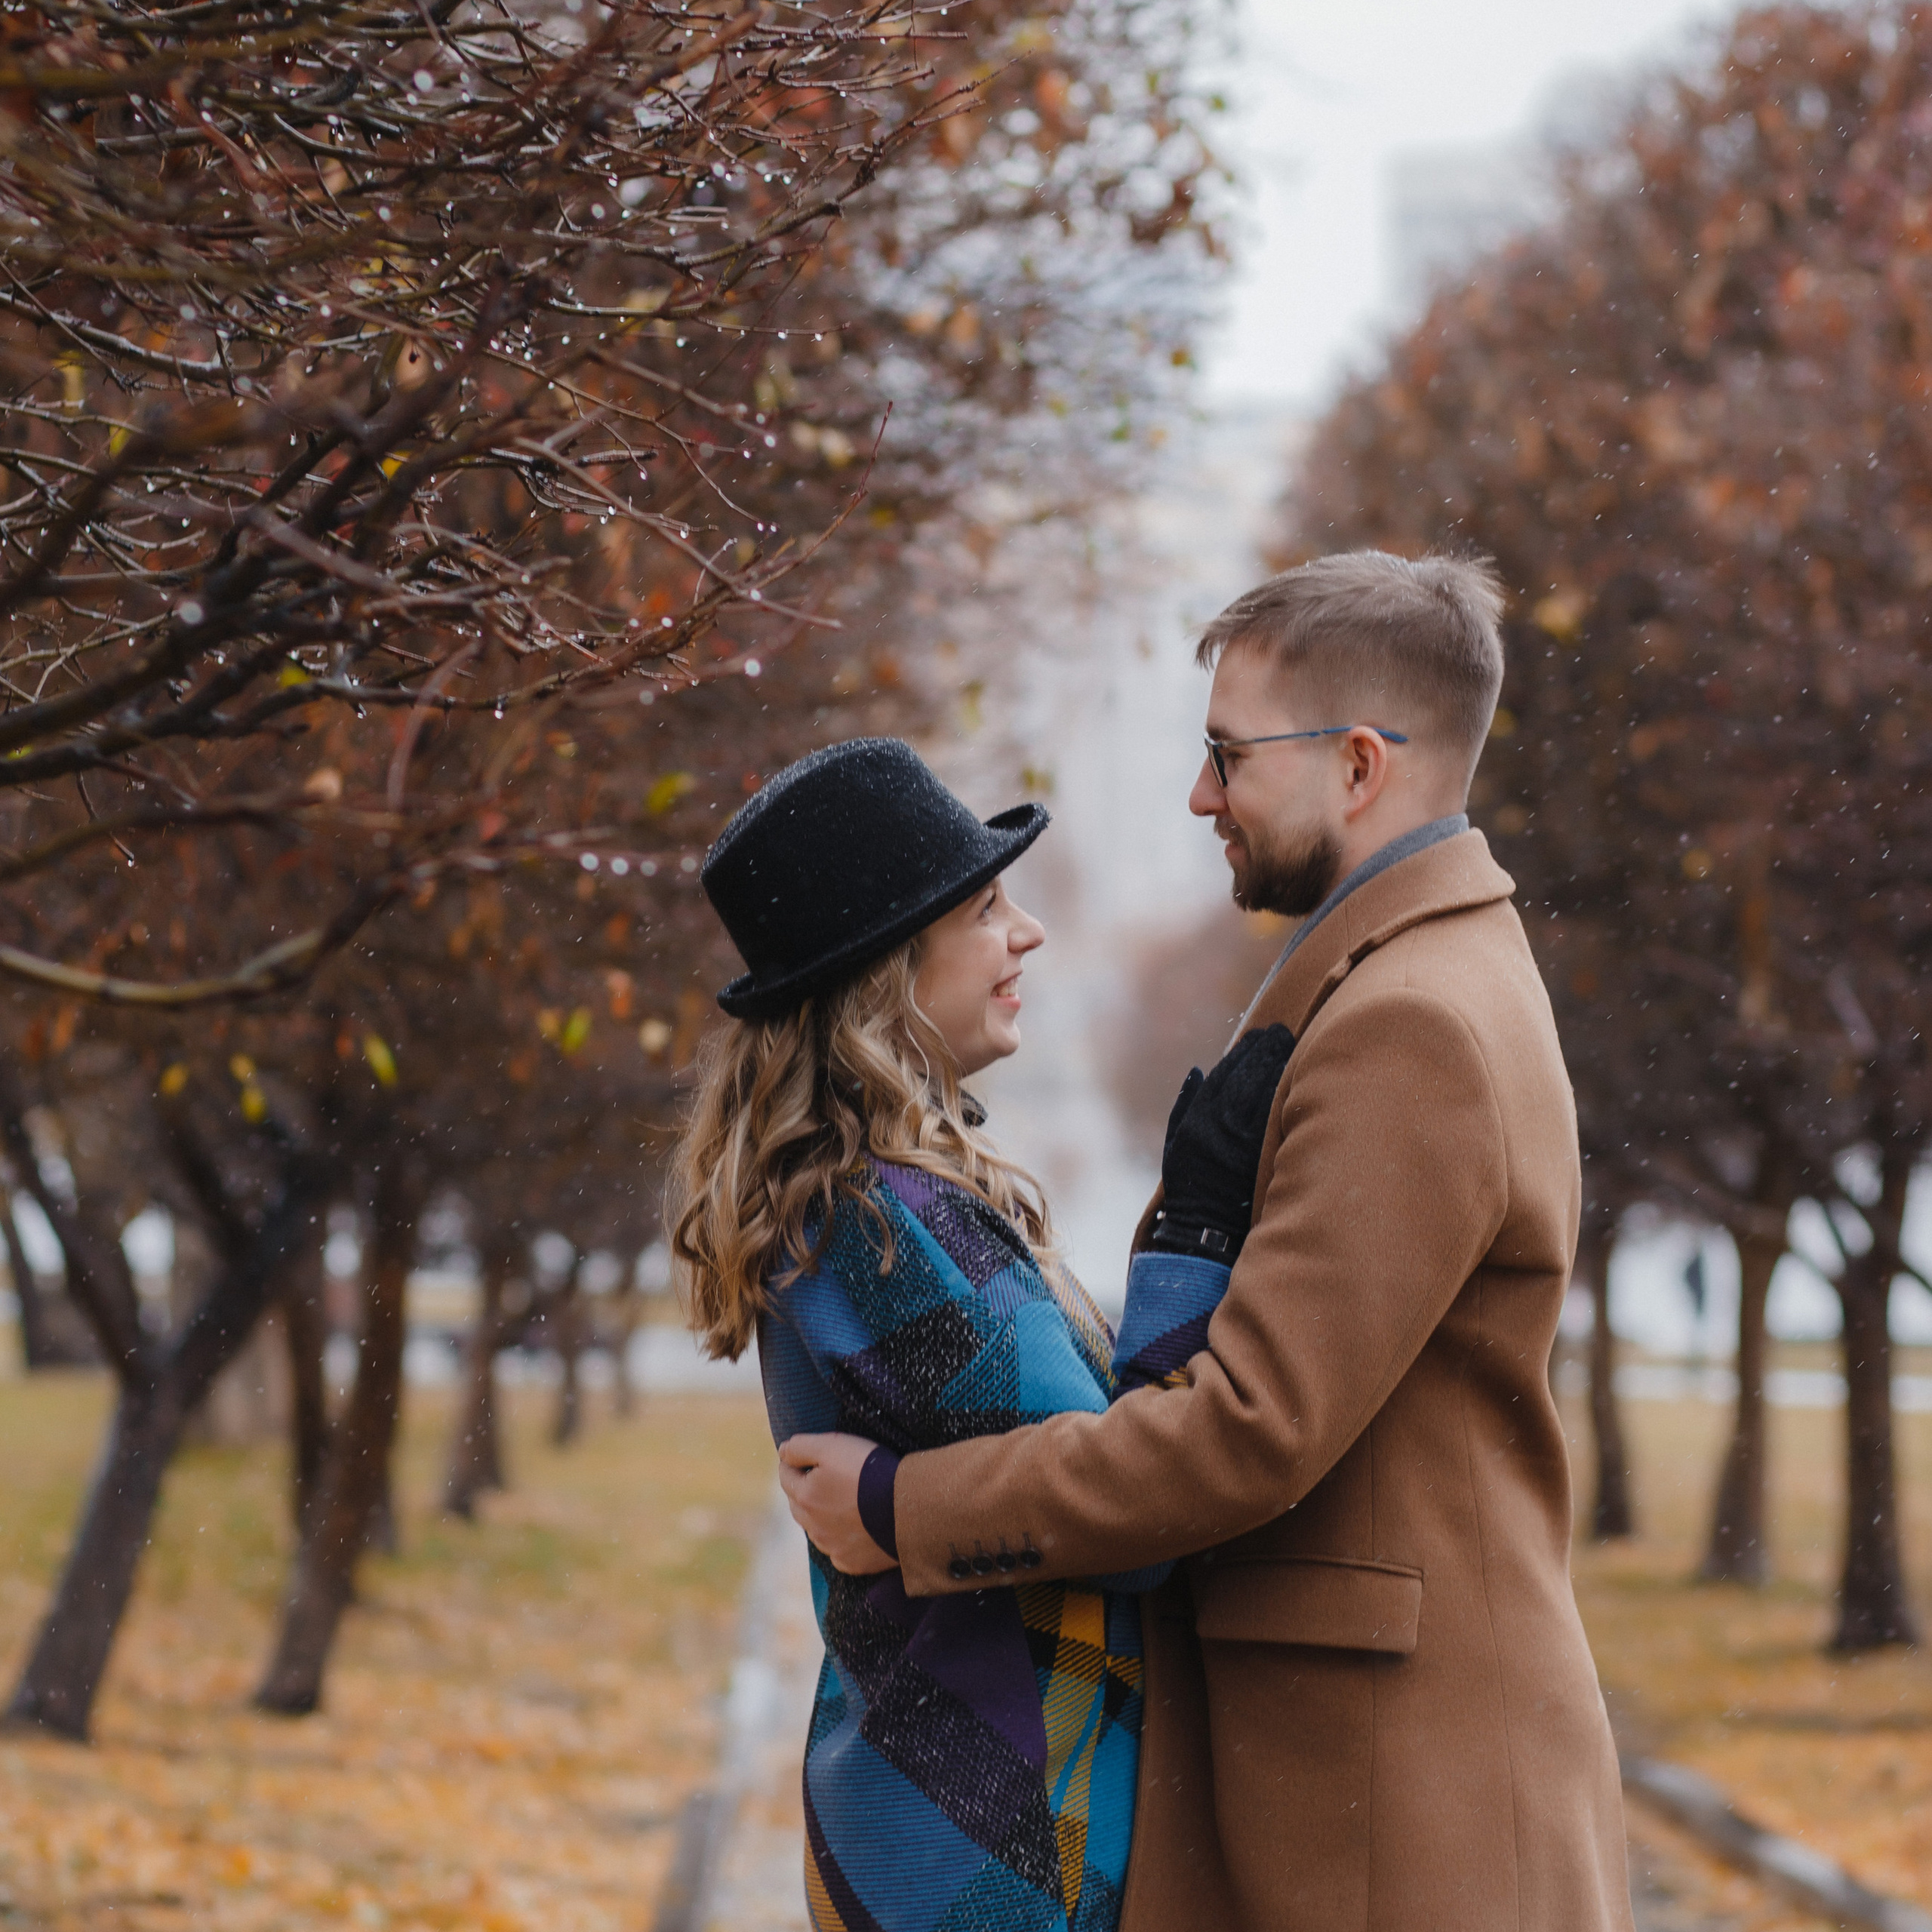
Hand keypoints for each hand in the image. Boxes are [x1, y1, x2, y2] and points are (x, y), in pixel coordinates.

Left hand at [777, 1433, 897, 1574]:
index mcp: (805, 1497)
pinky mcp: (852, 1563)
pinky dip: (841, 1537)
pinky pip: (838, 1549)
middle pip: (798, 1504)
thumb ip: (801, 1446)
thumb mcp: (834, 1446)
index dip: (794, 1461)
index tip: (807, 1455)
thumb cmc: (870, 1472)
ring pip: (816, 1528)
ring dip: (821, 1515)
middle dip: (804, 1488)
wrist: (908, 1508)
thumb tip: (782, 1451)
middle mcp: (813, 1527)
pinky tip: (857, 1526)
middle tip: (825, 1476)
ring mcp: (832, 1548)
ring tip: (844, 1500)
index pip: (786, 1475)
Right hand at [1152, 1023, 1295, 1259]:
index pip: (1226, 1073)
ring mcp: (1244, 1140)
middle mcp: (1221, 1126)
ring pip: (1266, 1091)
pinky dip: (1287, 1092)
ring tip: (1292, 1045)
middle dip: (1267, 1050)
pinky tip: (1297, 1078)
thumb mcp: (1173, 1143)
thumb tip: (1197, 1070)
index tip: (1258, 1034)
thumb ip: (1184, 1104)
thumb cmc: (1188, 1184)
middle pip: (1249, 1075)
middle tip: (1282, 1032)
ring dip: (1280, 1065)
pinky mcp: (1263, 1154)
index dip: (1244, 1051)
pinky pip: (1277, 1115)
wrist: (1205, 1226)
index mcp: (1198, 1120)